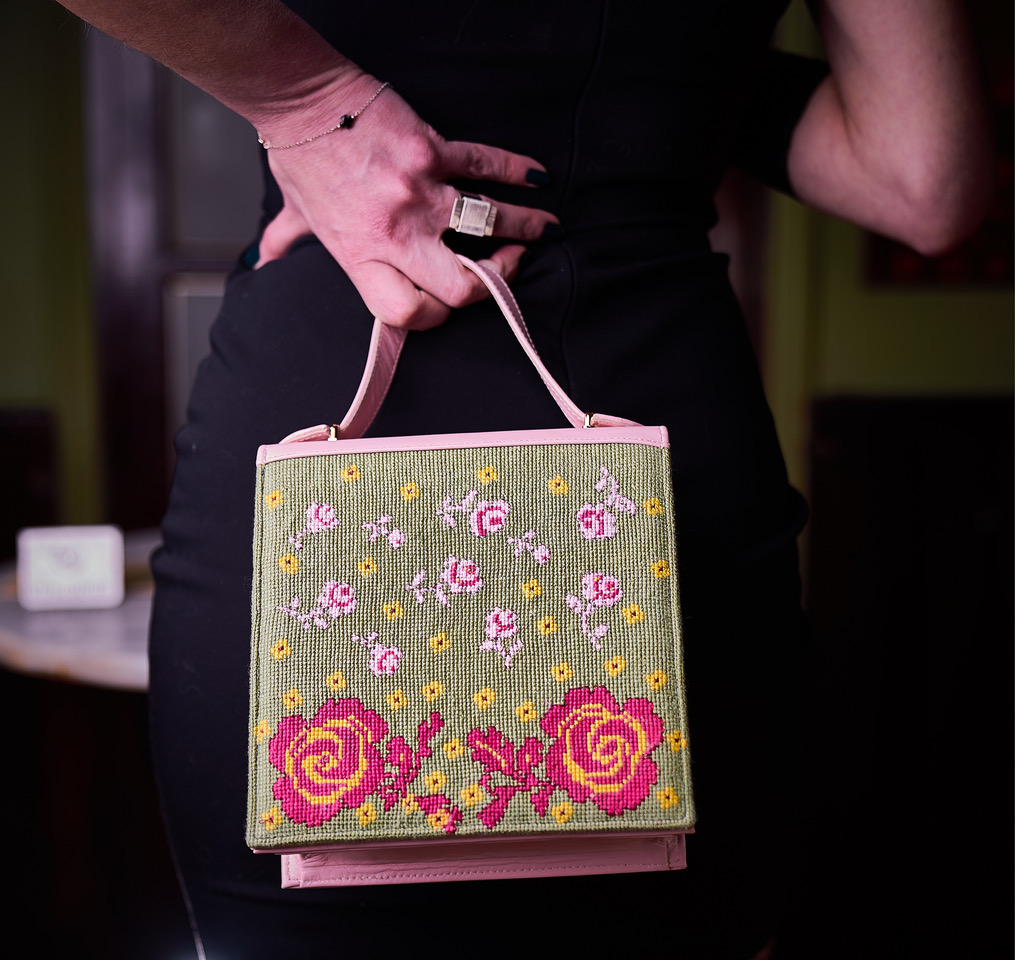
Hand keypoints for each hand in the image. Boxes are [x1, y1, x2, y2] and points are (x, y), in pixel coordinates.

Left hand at [255, 73, 558, 328]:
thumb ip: (286, 242)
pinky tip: (536, 179)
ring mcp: (417, 192)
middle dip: (493, 283)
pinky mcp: (432, 150)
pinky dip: (518, 172)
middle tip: (505, 267)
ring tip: (543, 228)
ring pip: (488, 225)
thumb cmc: (301, 156)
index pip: (411, 314)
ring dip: (524, 229)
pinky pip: (486, 167)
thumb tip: (263, 262)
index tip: (451, 300)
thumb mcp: (294, 211)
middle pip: (461, 286)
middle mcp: (393, 233)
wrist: (302, 98)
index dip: (438, 315)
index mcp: (362, 257)